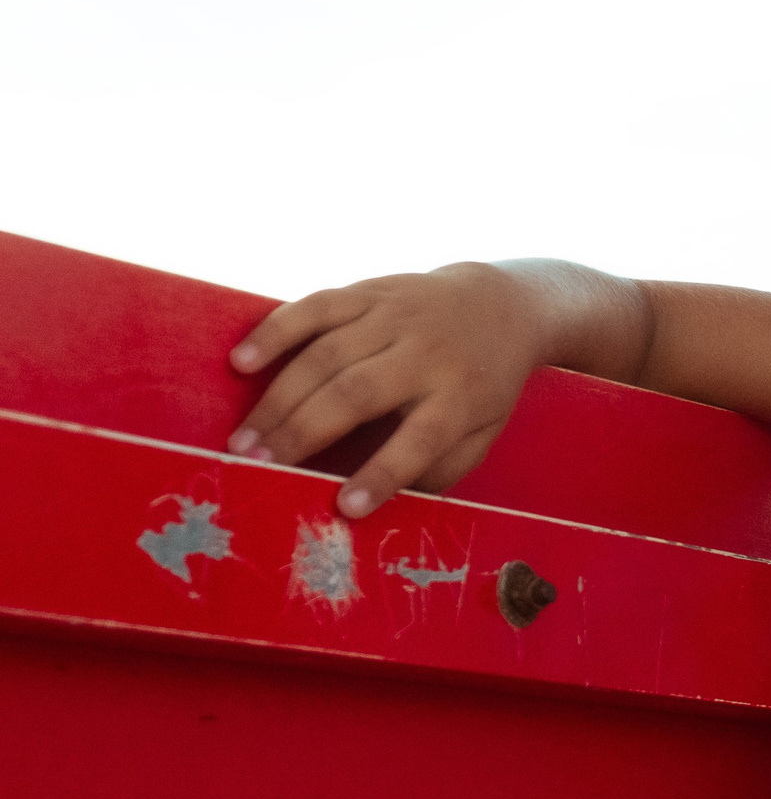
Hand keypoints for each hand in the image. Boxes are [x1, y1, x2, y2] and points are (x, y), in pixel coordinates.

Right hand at [226, 260, 639, 517]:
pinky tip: (241, 362)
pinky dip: (275, 332)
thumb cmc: (482, 386)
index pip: (421, 440)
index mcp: (461, 397)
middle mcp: (427, 354)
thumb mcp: (482, 432)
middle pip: (358, 394)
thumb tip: (387, 504)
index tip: (344, 507)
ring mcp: (395, 318)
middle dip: (304, 433)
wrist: (500, 306)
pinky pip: (314, 307)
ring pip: (327, 354)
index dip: (382, 474)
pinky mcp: (368, 292)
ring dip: (278, 398)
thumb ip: (441, 466)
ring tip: (244, 439)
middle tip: (257, 467)